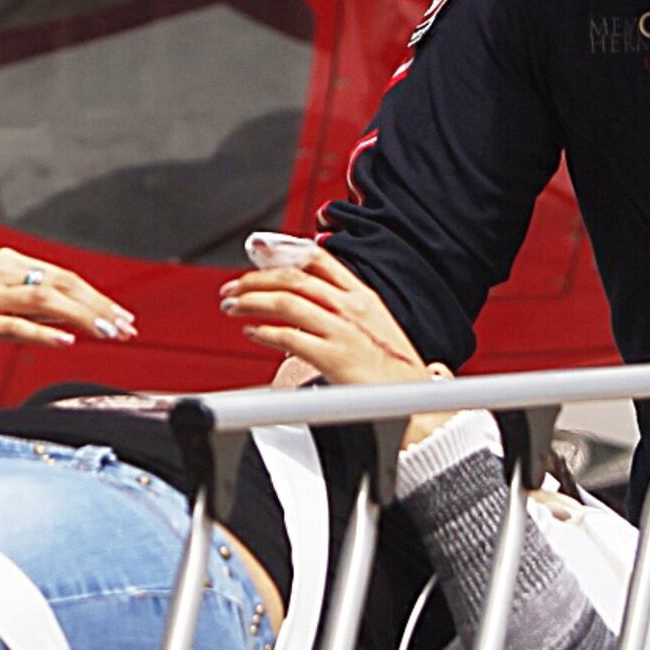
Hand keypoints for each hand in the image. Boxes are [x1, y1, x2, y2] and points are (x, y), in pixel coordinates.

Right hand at [0, 247, 136, 384]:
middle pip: (59, 285)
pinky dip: (42, 333)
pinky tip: (65, 341)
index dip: (96, 296)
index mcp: (4, 263)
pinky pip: (12, 326)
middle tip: (125, 327)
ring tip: (107, 332)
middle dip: (97, 307)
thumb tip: (73, 314)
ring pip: (42, 300)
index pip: (62, 276)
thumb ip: (30, 305)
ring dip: (81, 317)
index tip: (121, 316)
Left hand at [220, 234, 438, 393]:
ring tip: (233, 306)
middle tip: (233, 286)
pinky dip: (263, 332)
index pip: (318, 259)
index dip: (282, 252)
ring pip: (286, 302)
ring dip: (252, 301)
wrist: (416, 398)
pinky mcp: (333, 357)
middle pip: (294, 278)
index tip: (257, 253)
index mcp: (361, 295)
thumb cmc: (394, 367)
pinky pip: (288, 337)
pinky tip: (252, 332)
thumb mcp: (375, 323)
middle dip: (256, 279)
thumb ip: (344, 306)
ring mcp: (342, 330)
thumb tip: (309, 298)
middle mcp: (350, 307)